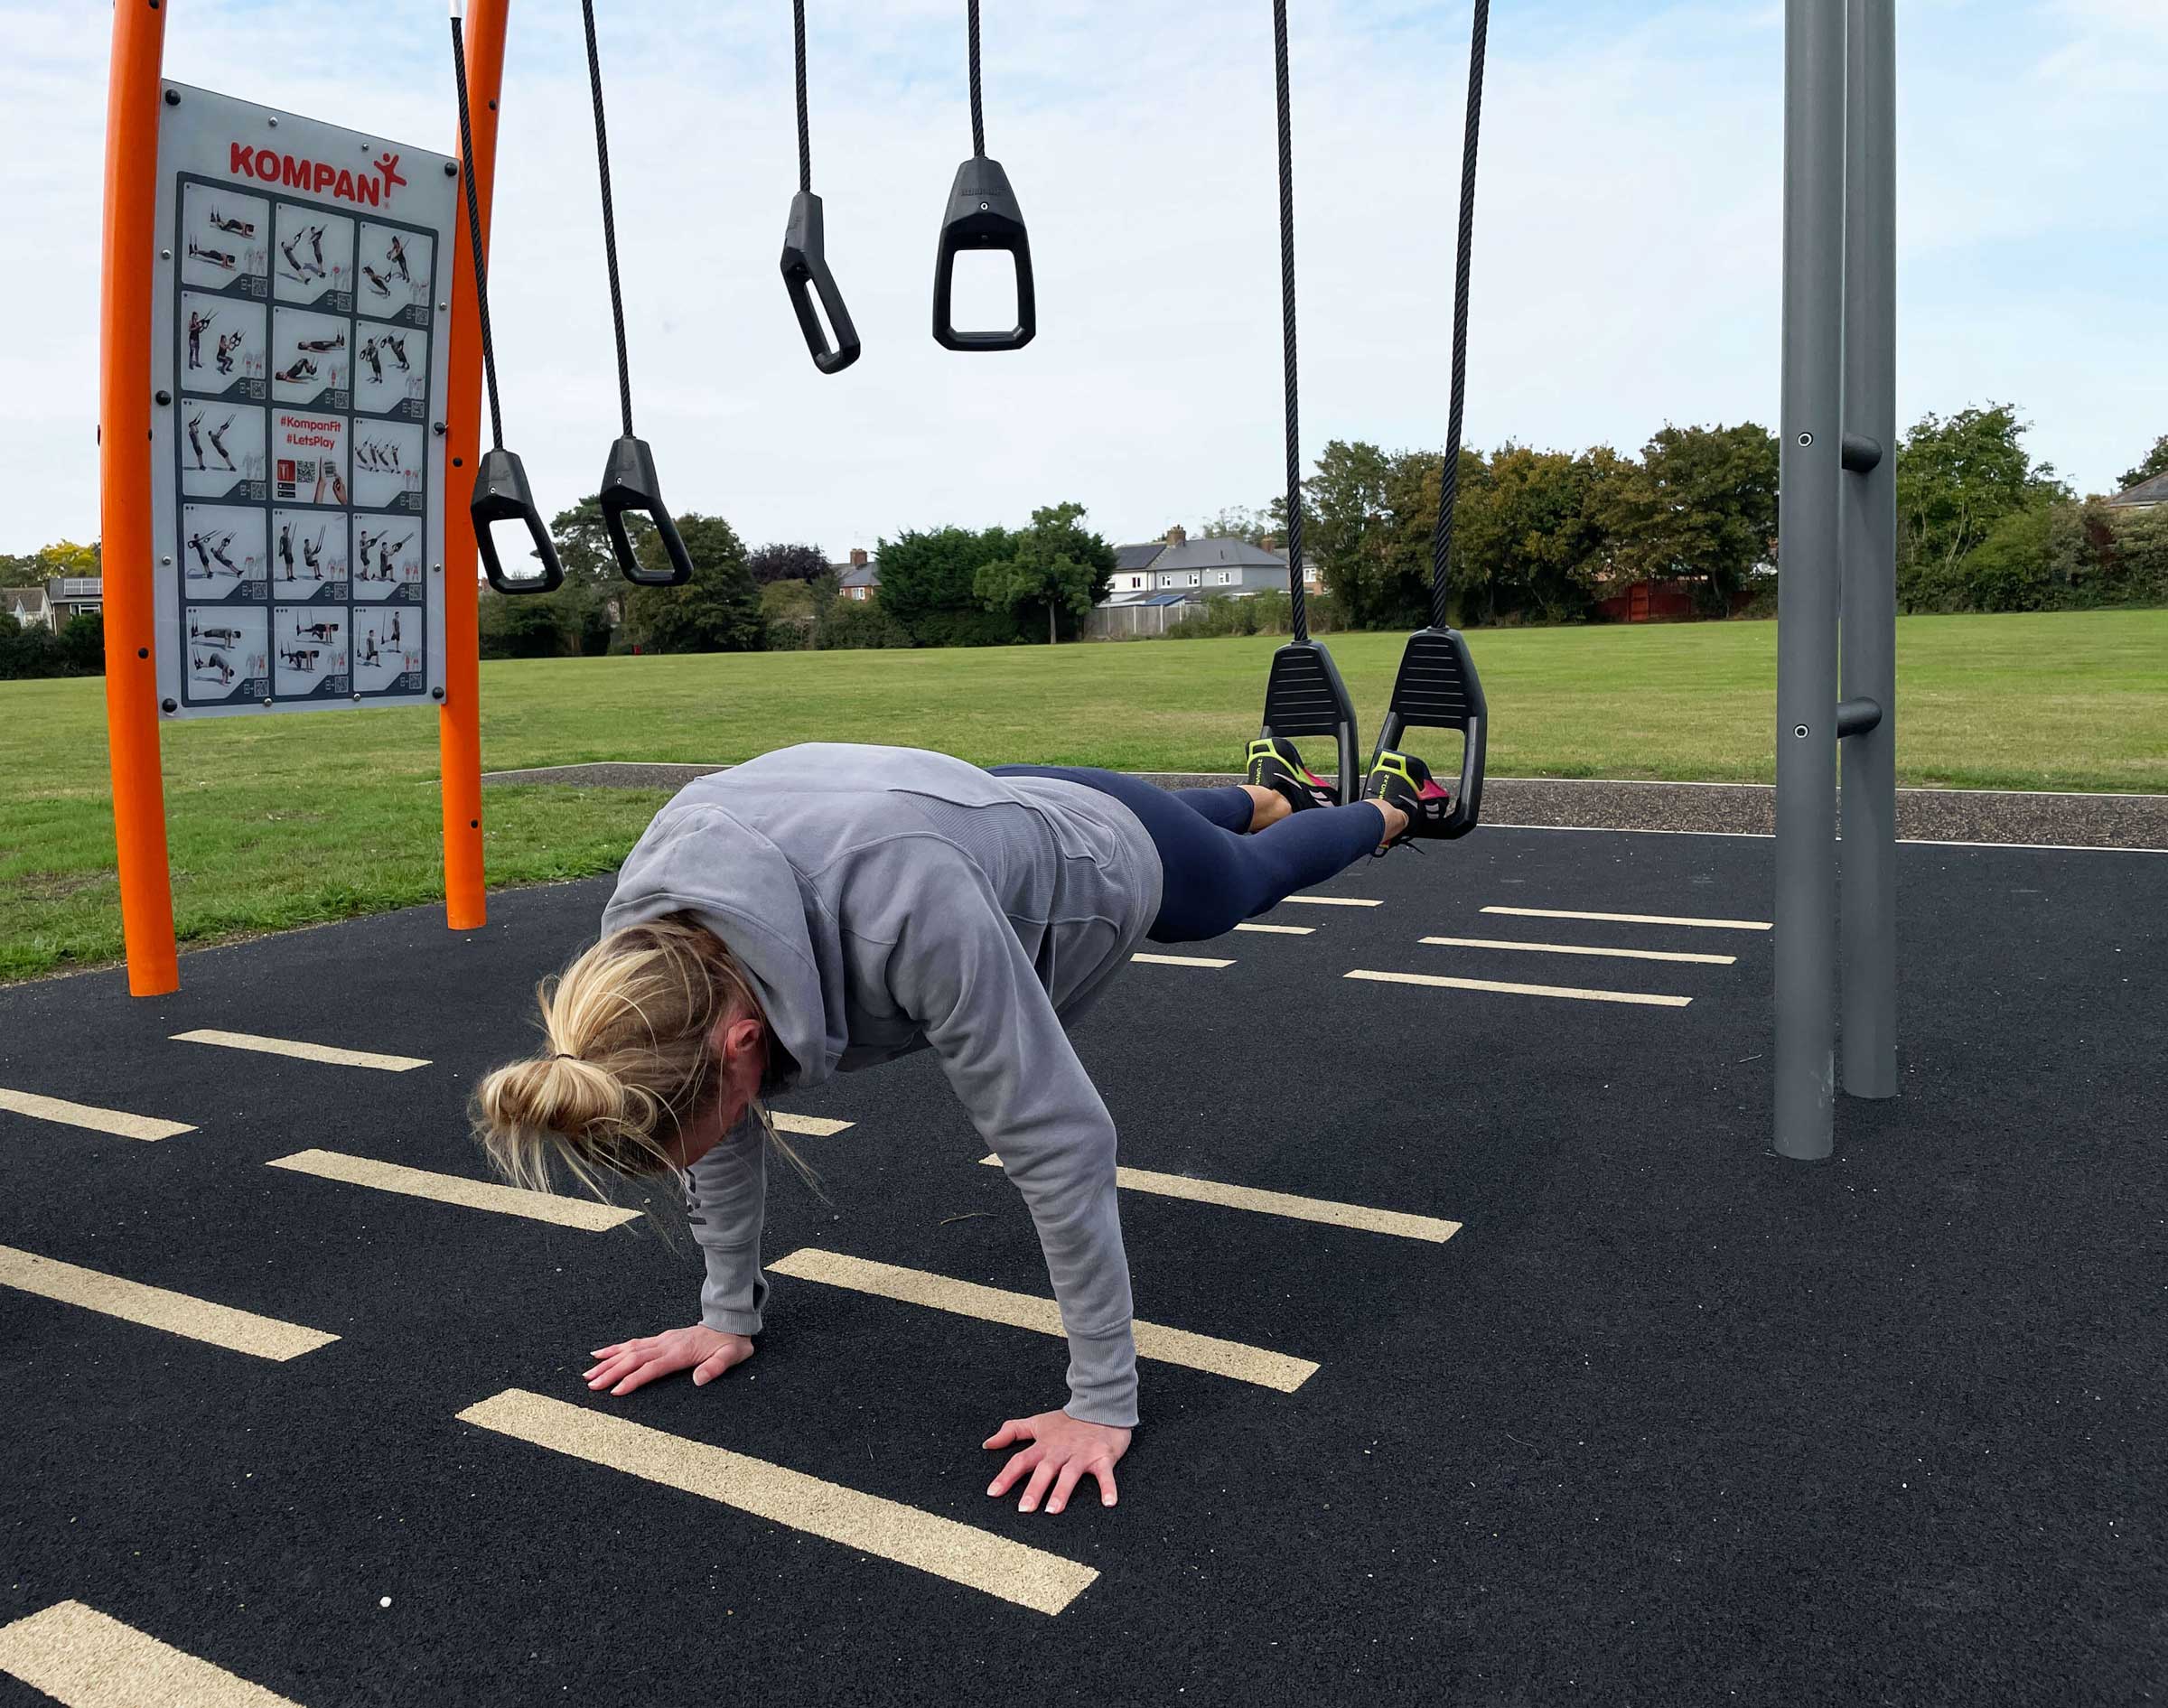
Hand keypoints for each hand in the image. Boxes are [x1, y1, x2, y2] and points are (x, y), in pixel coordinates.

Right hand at [583, 1325, 753, 1395]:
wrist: (730, 1325)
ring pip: (629, 1350)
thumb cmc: (731, 1345)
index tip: (615, 1391)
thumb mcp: (731, 1357)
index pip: (651, 1368)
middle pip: (634, 1358)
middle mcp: (667, 1344)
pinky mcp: (660, 1339)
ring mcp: (662, 1340)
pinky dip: (615, 1348)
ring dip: (608, 1361)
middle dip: (611, 1372)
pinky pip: (633, 1343)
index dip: (633, 1379)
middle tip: (592, 1385)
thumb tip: (699, 1380)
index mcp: (680, 1352)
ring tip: (588, 1372)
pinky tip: (600, 1353)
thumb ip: (716, 1367)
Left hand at [984, 1409, 1130, 1513]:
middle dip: (1034, 1488)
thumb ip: (1011, 1432)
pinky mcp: (1103, 1457)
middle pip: (1045, 1469)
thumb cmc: (1068, 1421)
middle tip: (1024, 1509)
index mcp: (1044, 1445)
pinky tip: (1109, 1503)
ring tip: (1053, 1510)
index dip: (1006, 1476)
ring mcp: (1082, 1454)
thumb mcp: (1037, 1423)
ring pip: (1071, 1473)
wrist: (1101, 1405)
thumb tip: (987, 1444)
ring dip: (1062, 1491)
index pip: (1021, 1460)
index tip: (993, 1493)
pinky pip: (1106, 1474)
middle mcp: (1061, 1451)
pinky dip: (1108, 1487)